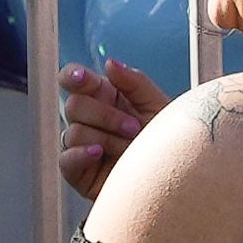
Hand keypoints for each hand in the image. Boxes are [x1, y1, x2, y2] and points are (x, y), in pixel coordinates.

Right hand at [52, 59, 165, 194]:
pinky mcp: (79, 171)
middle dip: (105, 116)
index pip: (75, 80)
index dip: (73, 76)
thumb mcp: (158, 106)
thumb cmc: (169, 143)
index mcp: (106, 97)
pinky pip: (66, 158)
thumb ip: (135, 81)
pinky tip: (100, 154)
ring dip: (106, 139)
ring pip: (74, 131)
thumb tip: (110, 63)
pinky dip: (81, 154)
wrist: (176, 179)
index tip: (83, 78)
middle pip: (74, 105)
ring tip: (130, 150)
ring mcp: (83, 145)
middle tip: (134, 128)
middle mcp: (91, 119)